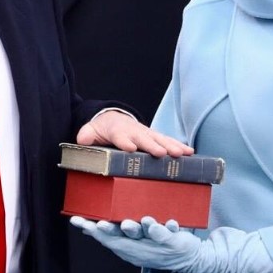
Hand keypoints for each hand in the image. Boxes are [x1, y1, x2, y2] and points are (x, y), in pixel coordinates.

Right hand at [71, 216, 201, 270]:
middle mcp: (139, 246)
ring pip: (145, 235)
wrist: (189, 259)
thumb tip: (88, 226)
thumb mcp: (132, 243)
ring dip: (137, 229)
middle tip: (99, 224)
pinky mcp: (173, 242)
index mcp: (127, 246)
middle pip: (122, 238)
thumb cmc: (155, 246)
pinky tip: (168, 222)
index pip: (106, 238)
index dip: (92, 230)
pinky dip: (167, 228)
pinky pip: (169, 234)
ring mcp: (156, 244)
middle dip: (110, 231)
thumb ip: (112, 234)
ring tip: (130, 222)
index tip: (77, 220)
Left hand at [77, 110, 192, 157]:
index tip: (130, 148)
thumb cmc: (103, 129)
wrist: (114, 119)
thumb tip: (82, 139)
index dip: (125, 141)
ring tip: (181, 154)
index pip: (120, 135)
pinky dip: (179, 146)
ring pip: (160, 139)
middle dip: (153, 145)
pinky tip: (190, 152)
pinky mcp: (155, 137)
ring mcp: (147, 133)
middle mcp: (135, 131)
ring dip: (171, 146)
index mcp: (118, 130)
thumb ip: (86, 135)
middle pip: (144, 138)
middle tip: (161, 153)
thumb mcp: (91, 131)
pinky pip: (168, 141)